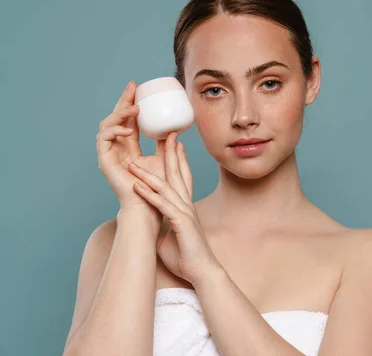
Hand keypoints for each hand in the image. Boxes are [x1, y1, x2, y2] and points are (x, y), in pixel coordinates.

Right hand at [96, 81, 169, 213]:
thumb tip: (172, 129)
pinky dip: (115, 130)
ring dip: (120, 113)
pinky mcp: (104, 160)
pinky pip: (103, 138)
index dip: (132, 103)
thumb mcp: (165, 160)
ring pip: (107, 124)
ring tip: (136, 108)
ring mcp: (109, 154)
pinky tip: (129, 128)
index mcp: (129, 147)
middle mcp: (117, 148)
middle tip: (133, 86)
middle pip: (116, 118)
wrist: (150, 206)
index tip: (139, 88)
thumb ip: (165, 144)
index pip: (129, 120)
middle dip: (124, 100)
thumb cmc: (158, 188)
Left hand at [128, 131, 219, 285]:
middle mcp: (187, 205)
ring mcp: (185, 213)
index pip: (182, 178)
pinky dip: (149, 195)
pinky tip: (138, 185)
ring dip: (149, 173)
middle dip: (170, 153)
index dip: (178, 160)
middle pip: (178, 174)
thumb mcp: (172, 237)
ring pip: (166, 187)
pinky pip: (162, 206)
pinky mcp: (181, 223)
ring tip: (133, 162)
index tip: (174, 144)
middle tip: (166, 134)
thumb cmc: (188, 258)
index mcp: (186, 207)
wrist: (202, 272)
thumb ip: (165, 227)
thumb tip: (154, 226)